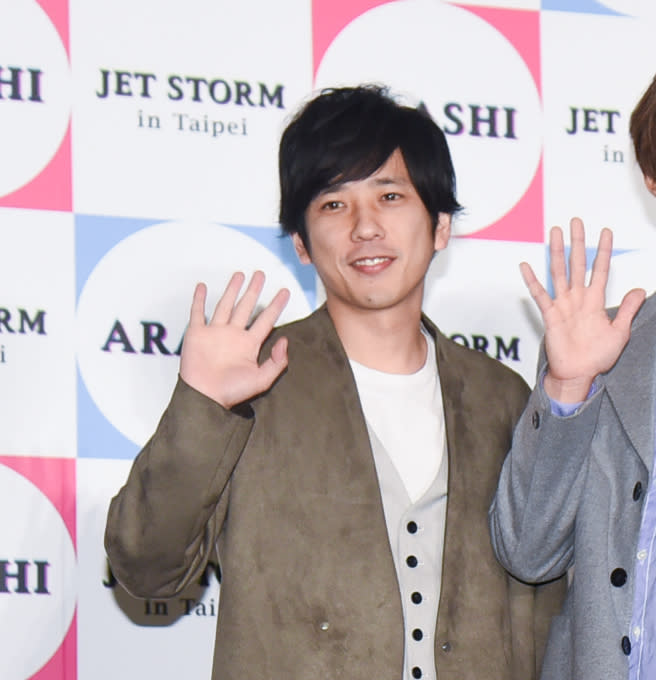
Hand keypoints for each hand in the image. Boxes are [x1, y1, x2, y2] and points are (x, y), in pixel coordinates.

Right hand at [179, 271, 290, 407]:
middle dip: (253, 290)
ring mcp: (215, 333)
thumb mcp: (262, 380)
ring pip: (225, 305)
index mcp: (249, 345)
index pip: (265, 320)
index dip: (276, 306)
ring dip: (232, 289)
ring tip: (239, 274)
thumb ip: (277, 362)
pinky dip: (199, 299)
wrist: (205, 397)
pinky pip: (198, 312)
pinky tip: (202, 286)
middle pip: (246, 307)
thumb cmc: (232, 392)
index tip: (285, 292)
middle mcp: (233, 336)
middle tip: (261, 274)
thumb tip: (285, 341)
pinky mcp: (197, 334)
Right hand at [520, 217, 645, 402]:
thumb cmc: (597, 356)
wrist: (578, 374)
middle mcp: (577, 299)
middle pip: (577, 264)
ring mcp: (562, 305)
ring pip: (559, 272)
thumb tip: (640, 289)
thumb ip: (628, 309)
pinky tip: (526, 266)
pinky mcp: (550, 316)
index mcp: (595, 301)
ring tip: (555, 233)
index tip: (606, 232)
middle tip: (576, 222)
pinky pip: (540, 295)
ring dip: (557, 252)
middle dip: (577, 242)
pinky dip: (532, 281)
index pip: (600, 270)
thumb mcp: (620, 332)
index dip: (603, 251)